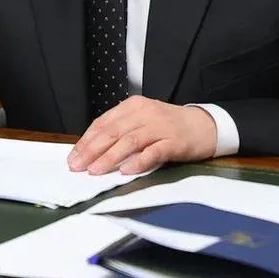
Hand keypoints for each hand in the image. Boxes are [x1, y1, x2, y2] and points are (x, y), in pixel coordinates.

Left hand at [67, 96, 216, 175]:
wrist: (205, 125)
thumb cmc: (169, 126)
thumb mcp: (142, 121)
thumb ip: (121, 131)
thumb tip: (92, 151)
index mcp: (133, 106)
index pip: (103, 123)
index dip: (86, 140)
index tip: (73, 156)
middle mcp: (145, 113)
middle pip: (113, 132)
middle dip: (92, 150)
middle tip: (78, 166)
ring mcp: (160, 126)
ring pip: (129, 142)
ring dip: (110, 157)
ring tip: (95, 171)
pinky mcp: (174, 141)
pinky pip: (153, 151)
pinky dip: (138, 161)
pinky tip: (126, 171)